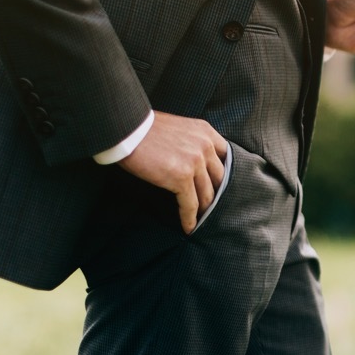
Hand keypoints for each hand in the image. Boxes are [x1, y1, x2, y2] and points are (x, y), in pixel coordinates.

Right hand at [117, 111, 227, 233]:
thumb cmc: (146, 129)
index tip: (221, 186)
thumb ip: (193, 141)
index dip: (225, 174)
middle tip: (212, 207)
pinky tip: (188, 227)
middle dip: (217, 195)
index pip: (226, 157)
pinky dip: (189, 218)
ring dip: (204, 210)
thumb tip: (195, 160)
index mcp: (207, 132)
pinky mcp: (181, 178)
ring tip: (202, 220)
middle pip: (220, 179)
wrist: (127, 129)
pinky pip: (190, 204)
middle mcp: (206, 147)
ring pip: (207, 194)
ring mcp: (195, 163)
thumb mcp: (180, 127)